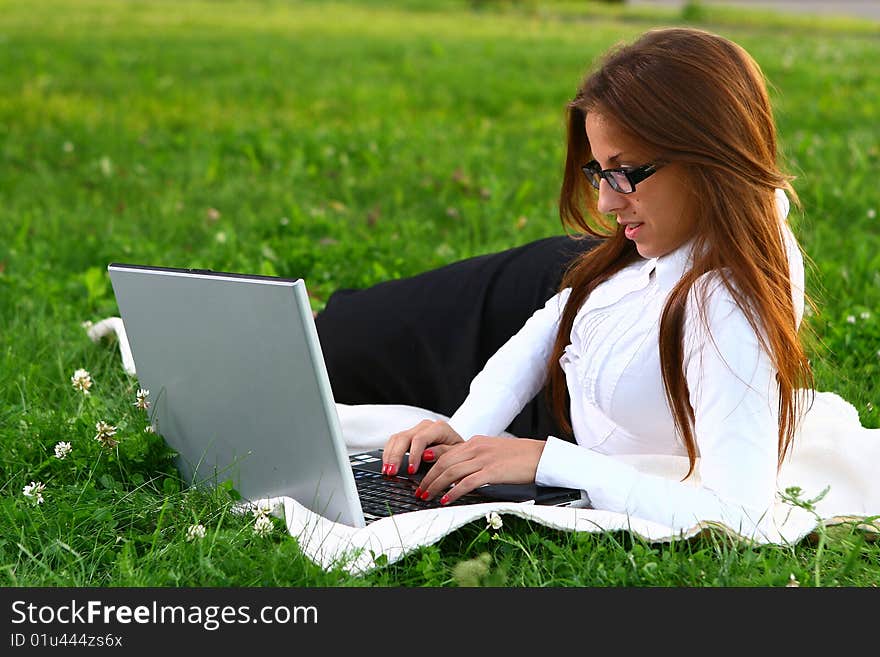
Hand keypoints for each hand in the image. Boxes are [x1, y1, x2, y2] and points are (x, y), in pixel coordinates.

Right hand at [381, 419, 464, 475]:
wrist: (460, 449)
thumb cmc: (459, 452)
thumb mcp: (456, 454)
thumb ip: (442, 453)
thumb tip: (426, 455)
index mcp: (439, 428)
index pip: (420, 439)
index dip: (413, 455)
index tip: (411, 470)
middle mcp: (425, 426)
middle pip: (404, 437)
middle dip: (396, 456)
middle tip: (392, 472)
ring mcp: (416, 430)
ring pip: (396, 438)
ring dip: (389, 455)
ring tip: (386, 471)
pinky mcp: (409, 436)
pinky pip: (394, 441)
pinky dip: (389, 454)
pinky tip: (387, 465)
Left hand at [414, 435, 545, 504]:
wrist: (540, 455)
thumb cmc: (518, 456)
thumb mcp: (491, 451)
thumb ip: (474, 457)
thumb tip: (458, 470)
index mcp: (474, 442)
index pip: (445, 453)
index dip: (429, 466)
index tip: (419, 477)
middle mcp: (476, 447)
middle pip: (443, 462)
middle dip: (428, 478)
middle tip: (419, 491)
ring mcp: (483, 459)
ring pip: (451, 472)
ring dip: (436, 486)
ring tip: (427, 497)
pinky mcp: (492, 471)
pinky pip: (467, 482)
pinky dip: (453, 492)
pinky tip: (446, 500)